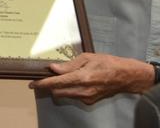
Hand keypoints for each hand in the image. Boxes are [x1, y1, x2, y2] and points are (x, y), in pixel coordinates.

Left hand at [28, 53, 153, 104]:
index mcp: (81, 78)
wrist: (126, 77)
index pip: (56, 83)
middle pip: (57, 92)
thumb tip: (54, 68)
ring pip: (64, 95)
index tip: (32, 83)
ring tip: (61, 77)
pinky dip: (69, 90)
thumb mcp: (88, 57)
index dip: (42, 84)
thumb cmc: (108, 63)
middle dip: (49, 86)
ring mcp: (86, 98)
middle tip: (46, 77)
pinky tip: (74, 81)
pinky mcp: (90, 101)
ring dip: (59, 88)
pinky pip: (73, 96)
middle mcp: (83, 91)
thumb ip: (69, 64)